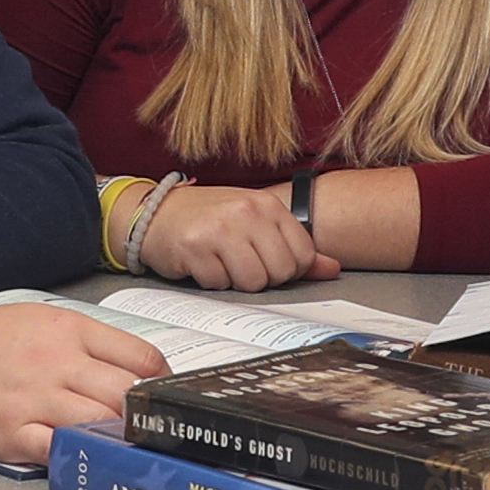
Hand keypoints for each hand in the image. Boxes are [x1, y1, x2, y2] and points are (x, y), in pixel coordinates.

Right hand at [0, 300, 164, 464]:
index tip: (161, 397)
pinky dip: (78, 454)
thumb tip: (128, 369)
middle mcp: (55, 361)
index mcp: (65, 328)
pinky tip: (81, 453)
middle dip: (143, 415)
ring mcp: (34, 400)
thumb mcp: (33, 320)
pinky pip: (62, 450)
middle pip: (128, 394)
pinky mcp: (12, 435)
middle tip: (147, 428)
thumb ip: (80, 342)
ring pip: (102, 424)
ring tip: (119, 443)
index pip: (140, 356)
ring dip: (116, 438)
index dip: (160, 382)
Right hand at [126, 181, 337, 292]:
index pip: (302, 256)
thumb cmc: (211, 219)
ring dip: (236, 282)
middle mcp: (246, 212)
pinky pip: (219, 285)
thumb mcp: (256, 224)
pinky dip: (211, 281)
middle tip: (241, 263)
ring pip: (252, 282)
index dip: (287, 270)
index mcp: (267, 205)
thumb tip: (332, 269)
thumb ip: (295, 246)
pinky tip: (202, 263)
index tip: (267, 262)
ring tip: (222, 263)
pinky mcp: (194, 248)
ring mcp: (219, 229)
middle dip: (262, 278)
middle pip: (280, 273)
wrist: (157, 213)